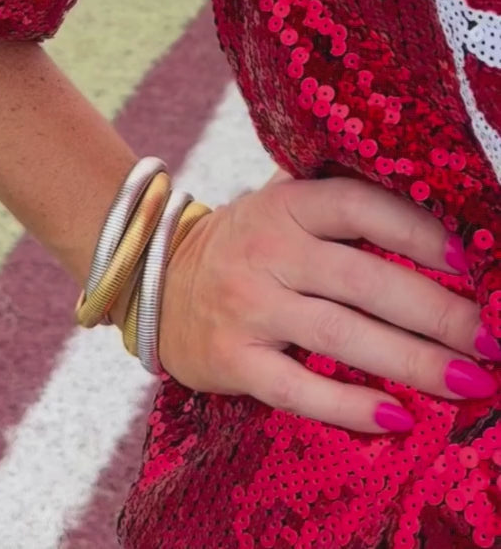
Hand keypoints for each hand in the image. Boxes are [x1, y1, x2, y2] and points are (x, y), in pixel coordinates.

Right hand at [157, 170, 498, 432]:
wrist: (155, 280)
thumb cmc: (246, 244)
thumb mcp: (281, 207)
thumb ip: (338, 204)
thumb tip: (432, 213)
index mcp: (286, 205)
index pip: (358, 207)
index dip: (417, 230)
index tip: (472, 260)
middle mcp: (267, 251)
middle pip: (363, 280)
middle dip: (437, 311)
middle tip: (492, 337)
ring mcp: (247, 306)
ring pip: (340, 336)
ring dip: (412, 362)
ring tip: (469, 382)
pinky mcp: (233, 360)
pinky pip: (296, 388)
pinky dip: (347, 406)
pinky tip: (395, 417)